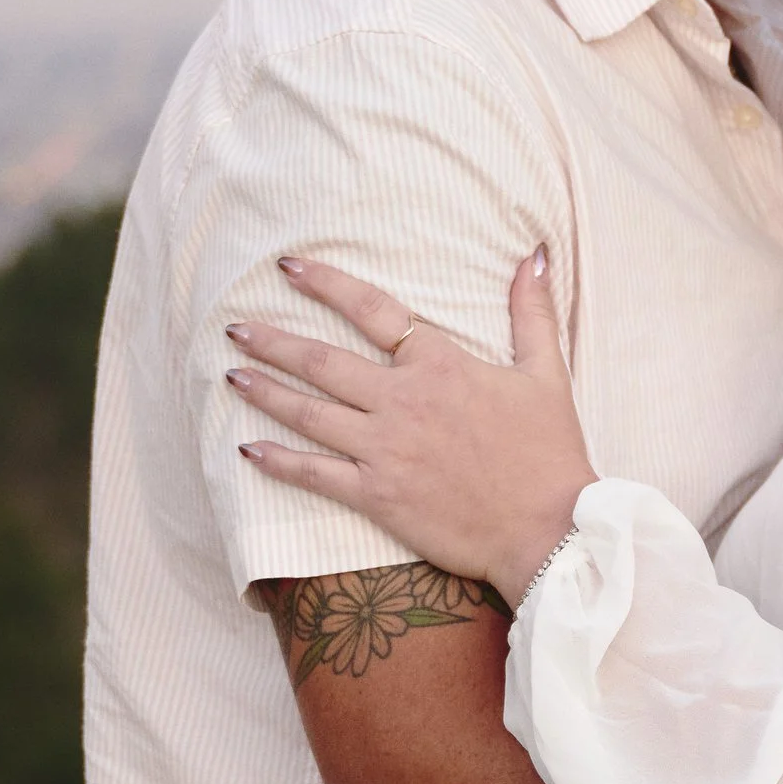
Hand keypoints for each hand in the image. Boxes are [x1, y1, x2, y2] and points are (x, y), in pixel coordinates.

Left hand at [227, 251, 594, 602]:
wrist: (547, 528)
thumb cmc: (550, 453)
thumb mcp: (546, 373)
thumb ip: (532, 312)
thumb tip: (532, 254)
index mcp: (440, 365)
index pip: (373, 310)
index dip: (327, 284)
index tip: (289, 267)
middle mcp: (403, 401)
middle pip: (323, 361)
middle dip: (275, 341)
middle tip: (237, 327)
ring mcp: (385, 449)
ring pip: (310, 412)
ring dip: (267, 391)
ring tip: (232, 374)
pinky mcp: (378, 496)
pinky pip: (316, 474)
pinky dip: (279, 461)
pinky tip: (248, 449)